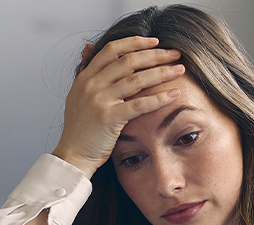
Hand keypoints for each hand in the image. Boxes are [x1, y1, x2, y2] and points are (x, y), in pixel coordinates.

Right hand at [52, 37, 184, 178]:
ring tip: (180, 70)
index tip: (154, 41)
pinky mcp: (108, 118)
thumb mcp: (78, 94)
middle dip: (155, 55)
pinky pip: (139, 104)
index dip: (135, 42)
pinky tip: (174, 94)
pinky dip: (159, 98)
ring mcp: (99, 100)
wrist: (72, 154)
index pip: (112, 50)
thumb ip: (86, 71)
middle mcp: (91, 85)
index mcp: (85, 77)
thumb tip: (89, 47)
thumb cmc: (80, 128)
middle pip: (128, 61)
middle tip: (175, 53)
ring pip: (136, 79)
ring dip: (161, 72)